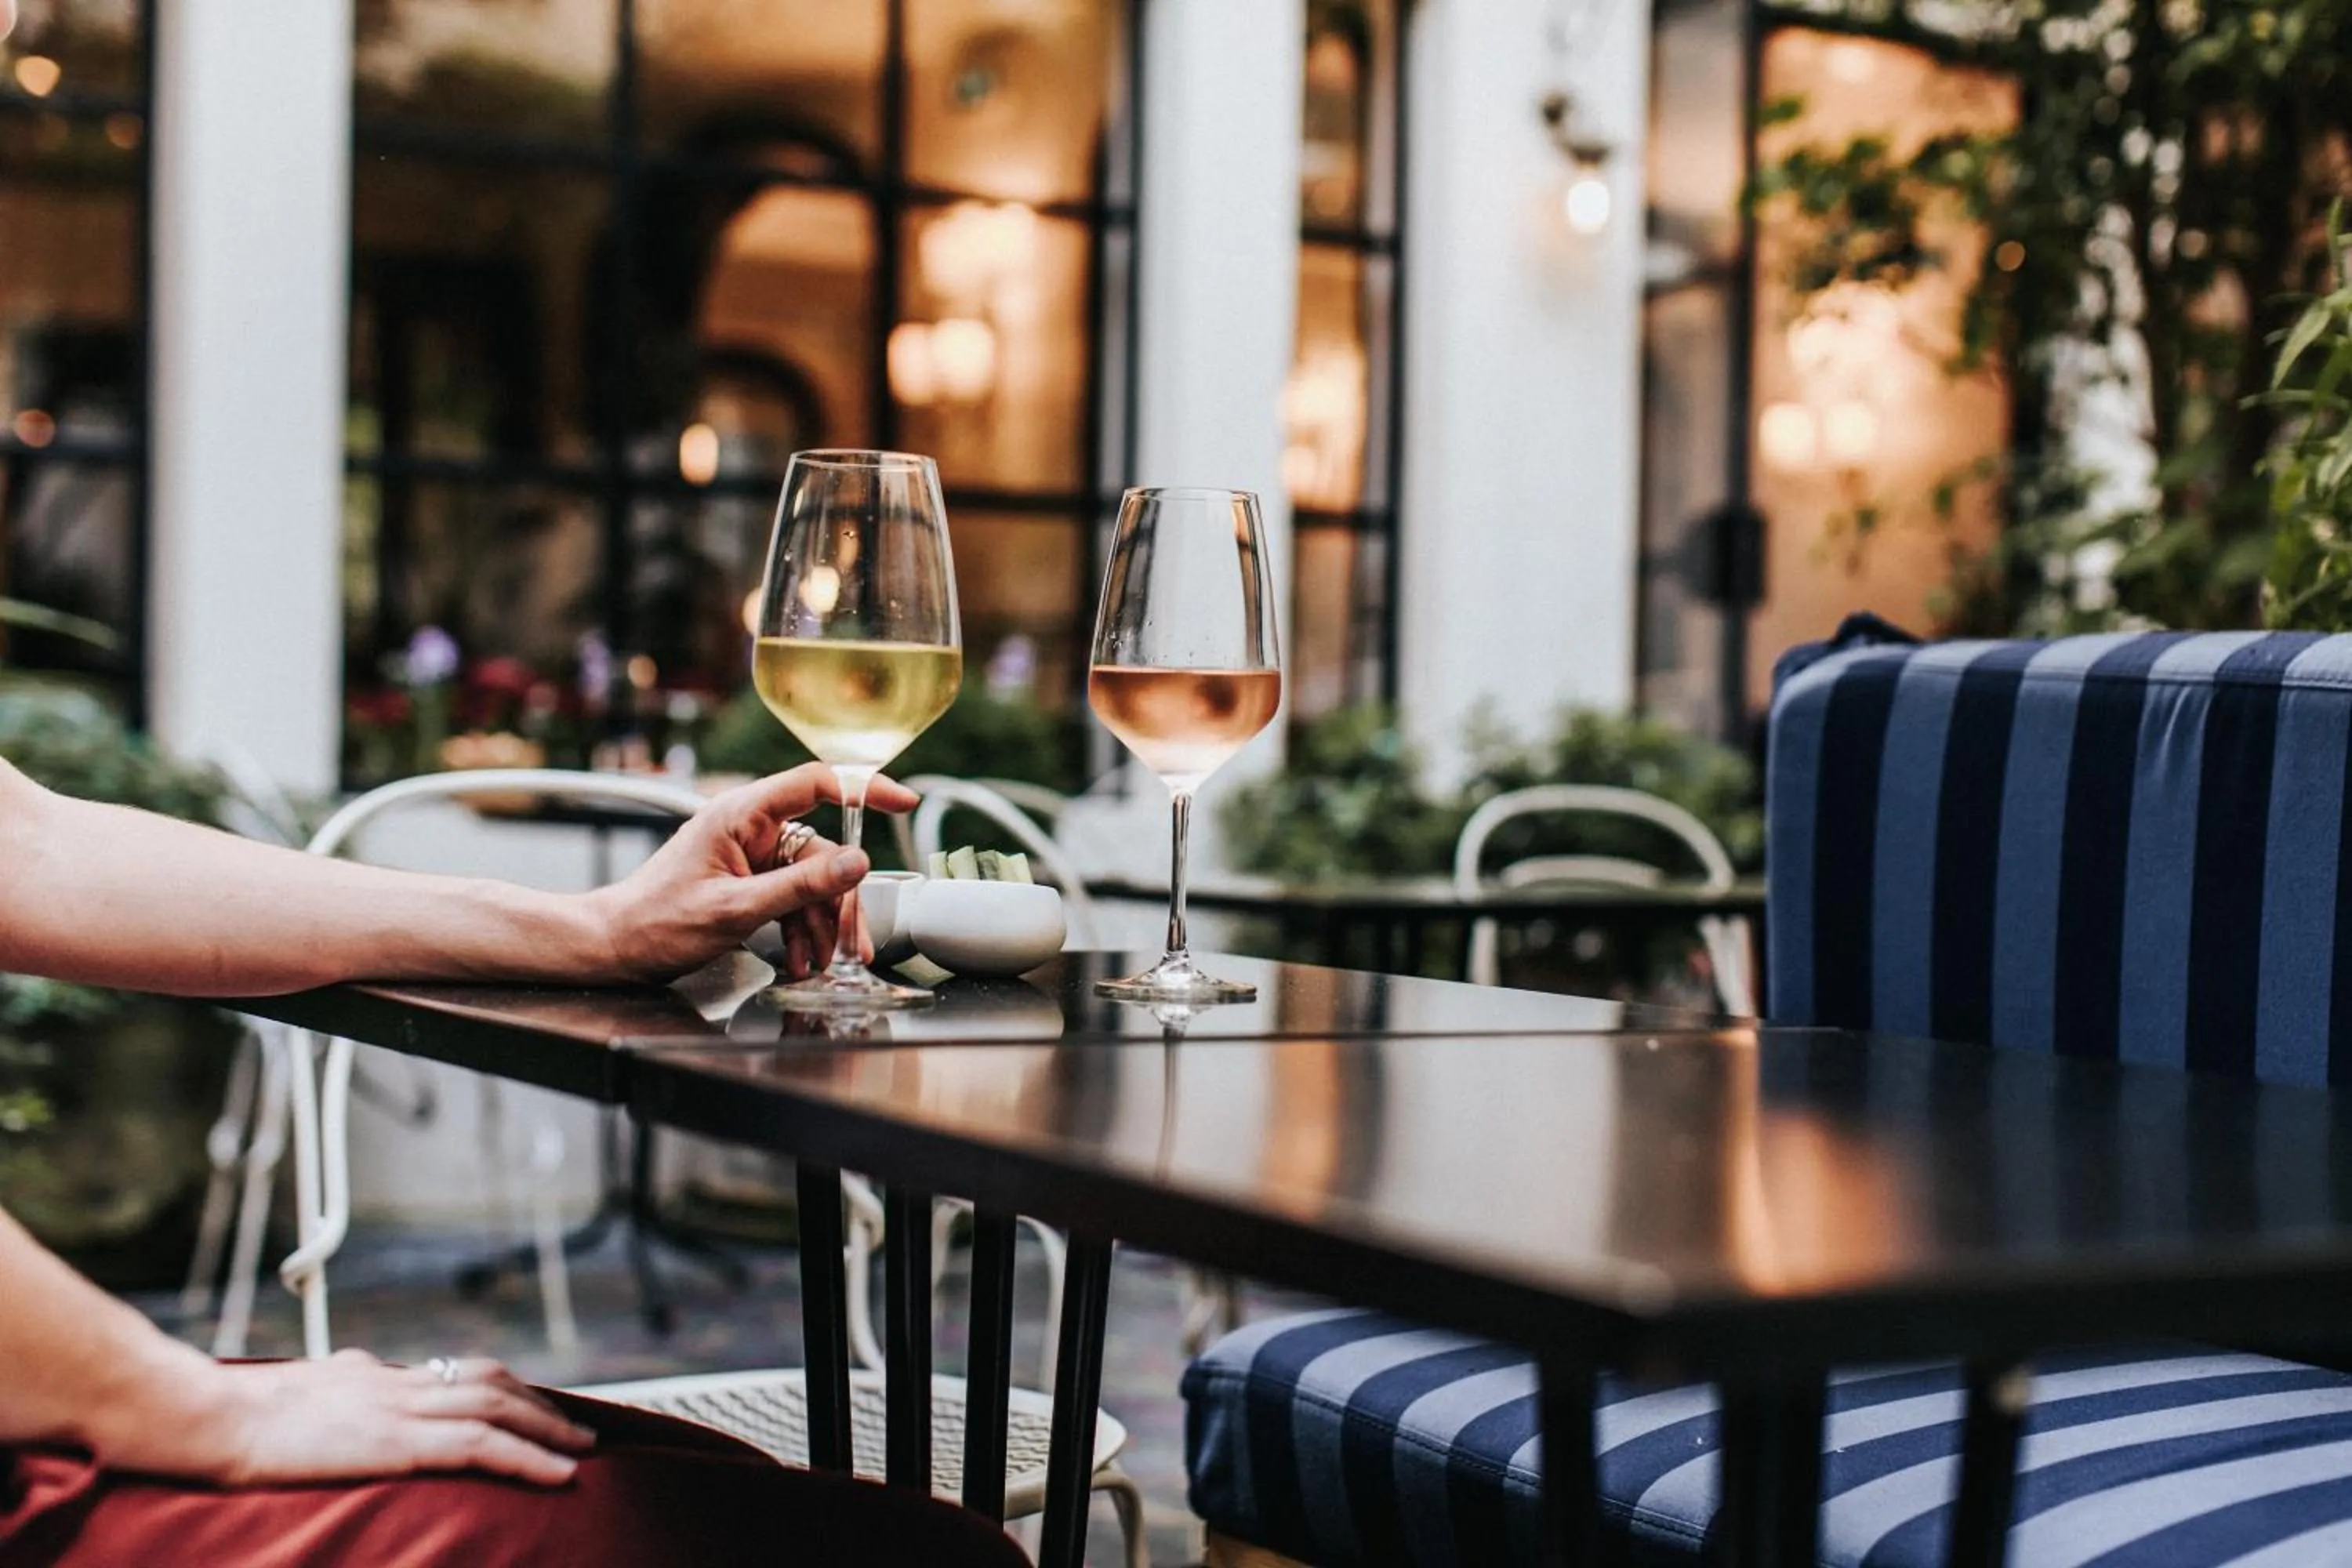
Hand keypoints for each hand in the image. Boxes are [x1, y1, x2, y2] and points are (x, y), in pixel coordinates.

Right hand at [111, 1351, 594, 1488]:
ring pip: (496, 1408)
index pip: (454, 1373)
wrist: (213, 1416)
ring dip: (546, 1429)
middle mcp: (396, 1382)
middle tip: (574, 1426)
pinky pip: (480, 1446)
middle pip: (489, 1382)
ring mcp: (400, 1409)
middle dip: (537, 1405)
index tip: (529, 1405)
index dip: (501, 1389)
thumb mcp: (301, 1388)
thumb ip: (337, 1382)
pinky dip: (528, 1457)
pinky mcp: (398, 1441)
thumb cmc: (238, 1411)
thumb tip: (355, 1371)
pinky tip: (558, 1474)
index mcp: (373, 1373)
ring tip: (580, 1449)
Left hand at [588, 764, 919, 982]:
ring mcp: (750, 854)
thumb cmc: (656, 923)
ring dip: (820, 924)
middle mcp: (749, 828)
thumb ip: (800, 886)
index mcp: (741, 815)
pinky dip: (802, 928)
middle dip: (838, 902)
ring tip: (816, 963)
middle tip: (852, 946)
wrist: (615, 948)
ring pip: (811, 881)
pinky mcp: (748, 879)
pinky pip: (793, 896)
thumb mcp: (736, 909)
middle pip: (822, 852)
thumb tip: (857, 863)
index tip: (902, 802)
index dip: (864, 788)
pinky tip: (800, 958)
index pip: (816, 783)